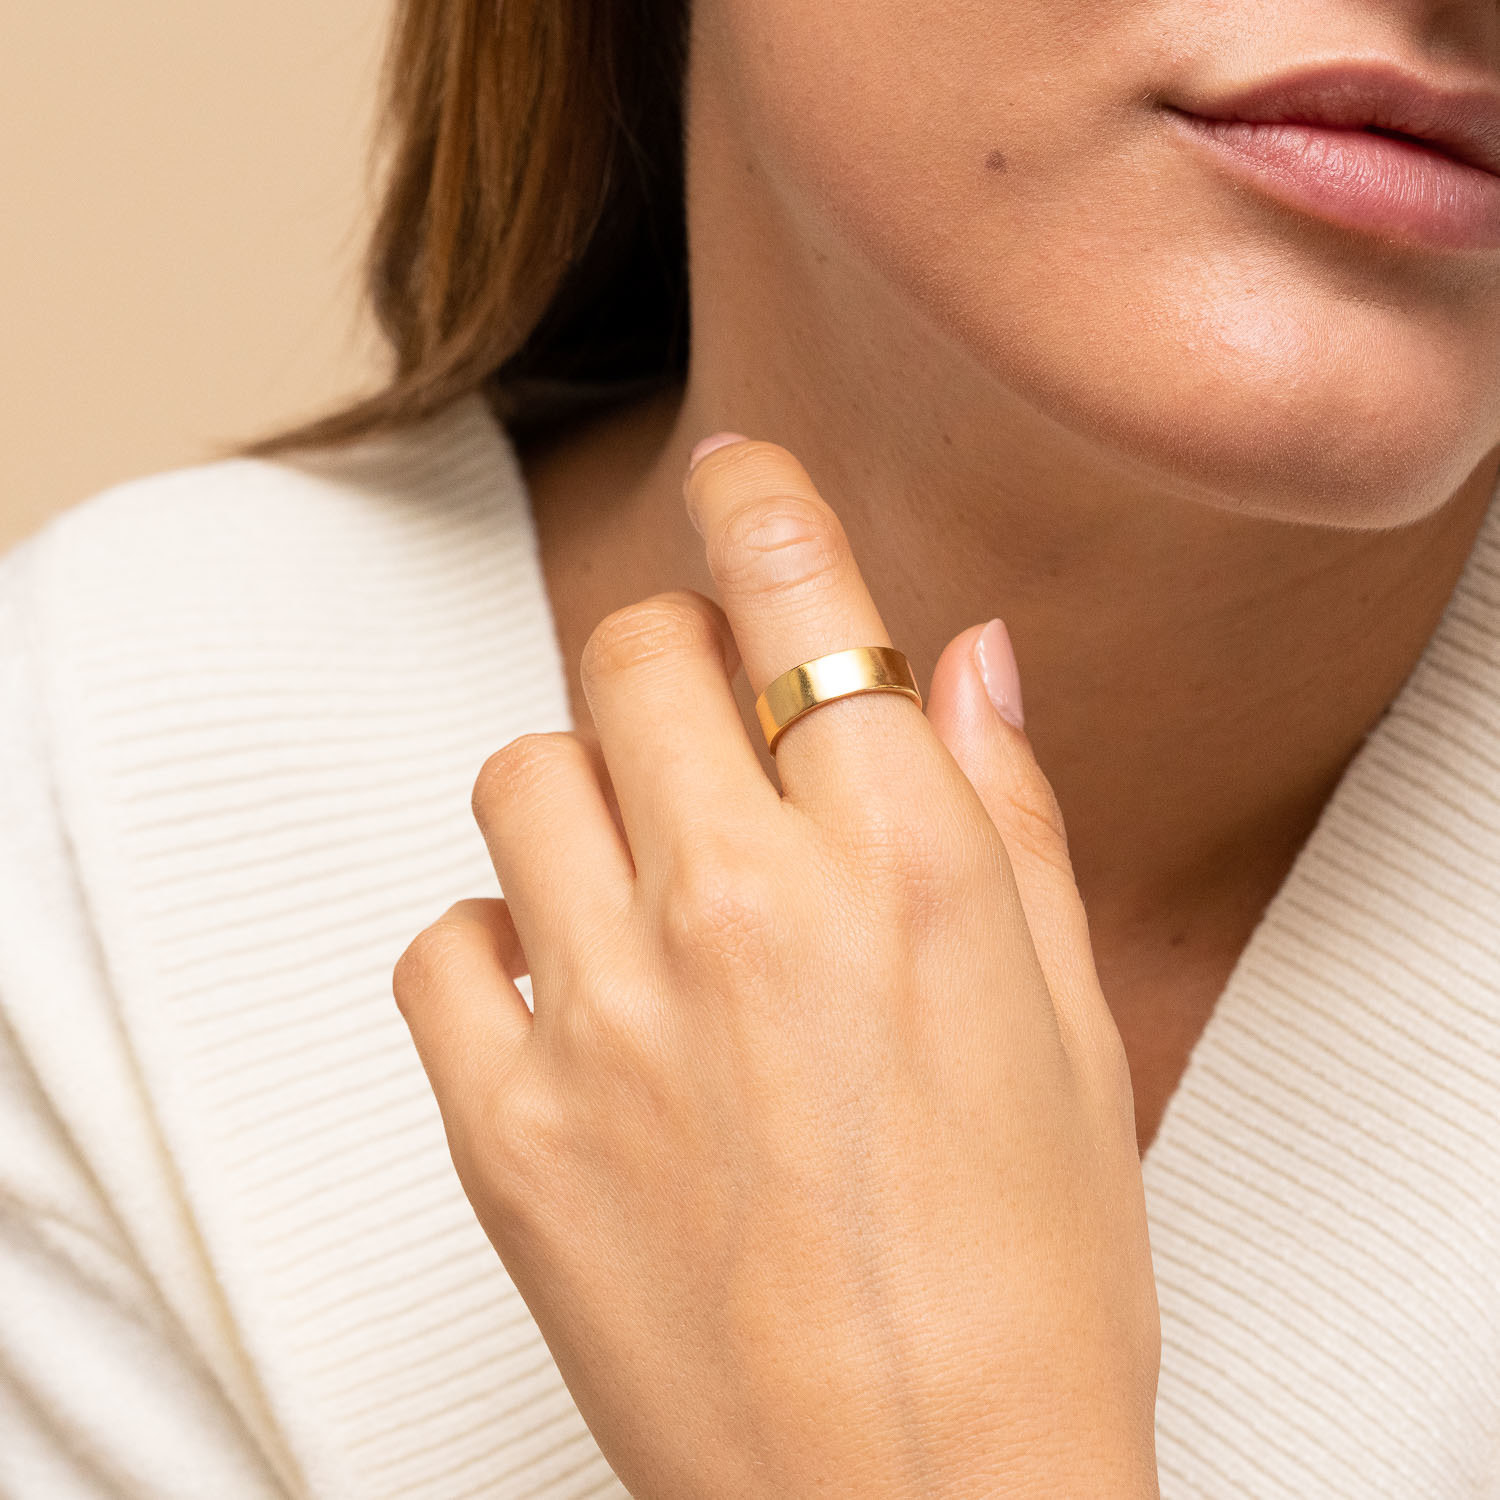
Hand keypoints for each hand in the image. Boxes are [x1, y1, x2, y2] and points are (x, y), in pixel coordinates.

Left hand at [393, 439, 1160, 1499]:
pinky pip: (442, 943)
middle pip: (633, 657)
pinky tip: (572, 1002)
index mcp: (903, 871)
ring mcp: (603, 1017)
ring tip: (645, 881)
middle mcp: (742, 912)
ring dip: (585, 792)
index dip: (760, 506)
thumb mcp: (1072, 1027)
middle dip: (673, 657)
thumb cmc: (1030, 1286)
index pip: (800, 600)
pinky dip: (497, 945)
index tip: (738, 476)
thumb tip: (968, 665)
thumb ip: (1009, 817)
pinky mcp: (500, 1129)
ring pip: (521, 775)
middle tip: (710, 720)